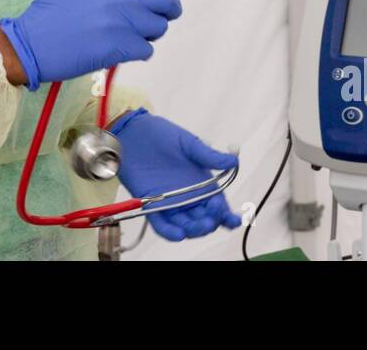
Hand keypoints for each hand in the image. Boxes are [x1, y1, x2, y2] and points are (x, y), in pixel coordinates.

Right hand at [0, 0, 181, 89]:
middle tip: (152, 19)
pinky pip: (147, 51)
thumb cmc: (50, 8)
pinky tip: (119, 49)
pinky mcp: (122, 47)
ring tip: (128, 34)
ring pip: (160, 28)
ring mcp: (126, 23)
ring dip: (149, 33)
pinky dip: (137, 52)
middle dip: (166, 11)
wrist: (34, 42)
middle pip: (170, 2)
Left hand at [111, 110, 240, 241]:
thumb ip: (208, 155)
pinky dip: (169, 231)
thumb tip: (234, 161)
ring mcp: (169, 202)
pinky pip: (161, 223)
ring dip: (194, 230)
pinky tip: (178, 234)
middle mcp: (187, 196)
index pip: (218, 205)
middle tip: (211, 217)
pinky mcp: (150, 204)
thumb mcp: (188, 143)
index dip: (227, 215)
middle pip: (204, 219)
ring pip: (185, 225)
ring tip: (197, 226)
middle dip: (211, 222)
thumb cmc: (160, 134)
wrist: (132, 132)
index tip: (233, 218)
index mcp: (201, 183)